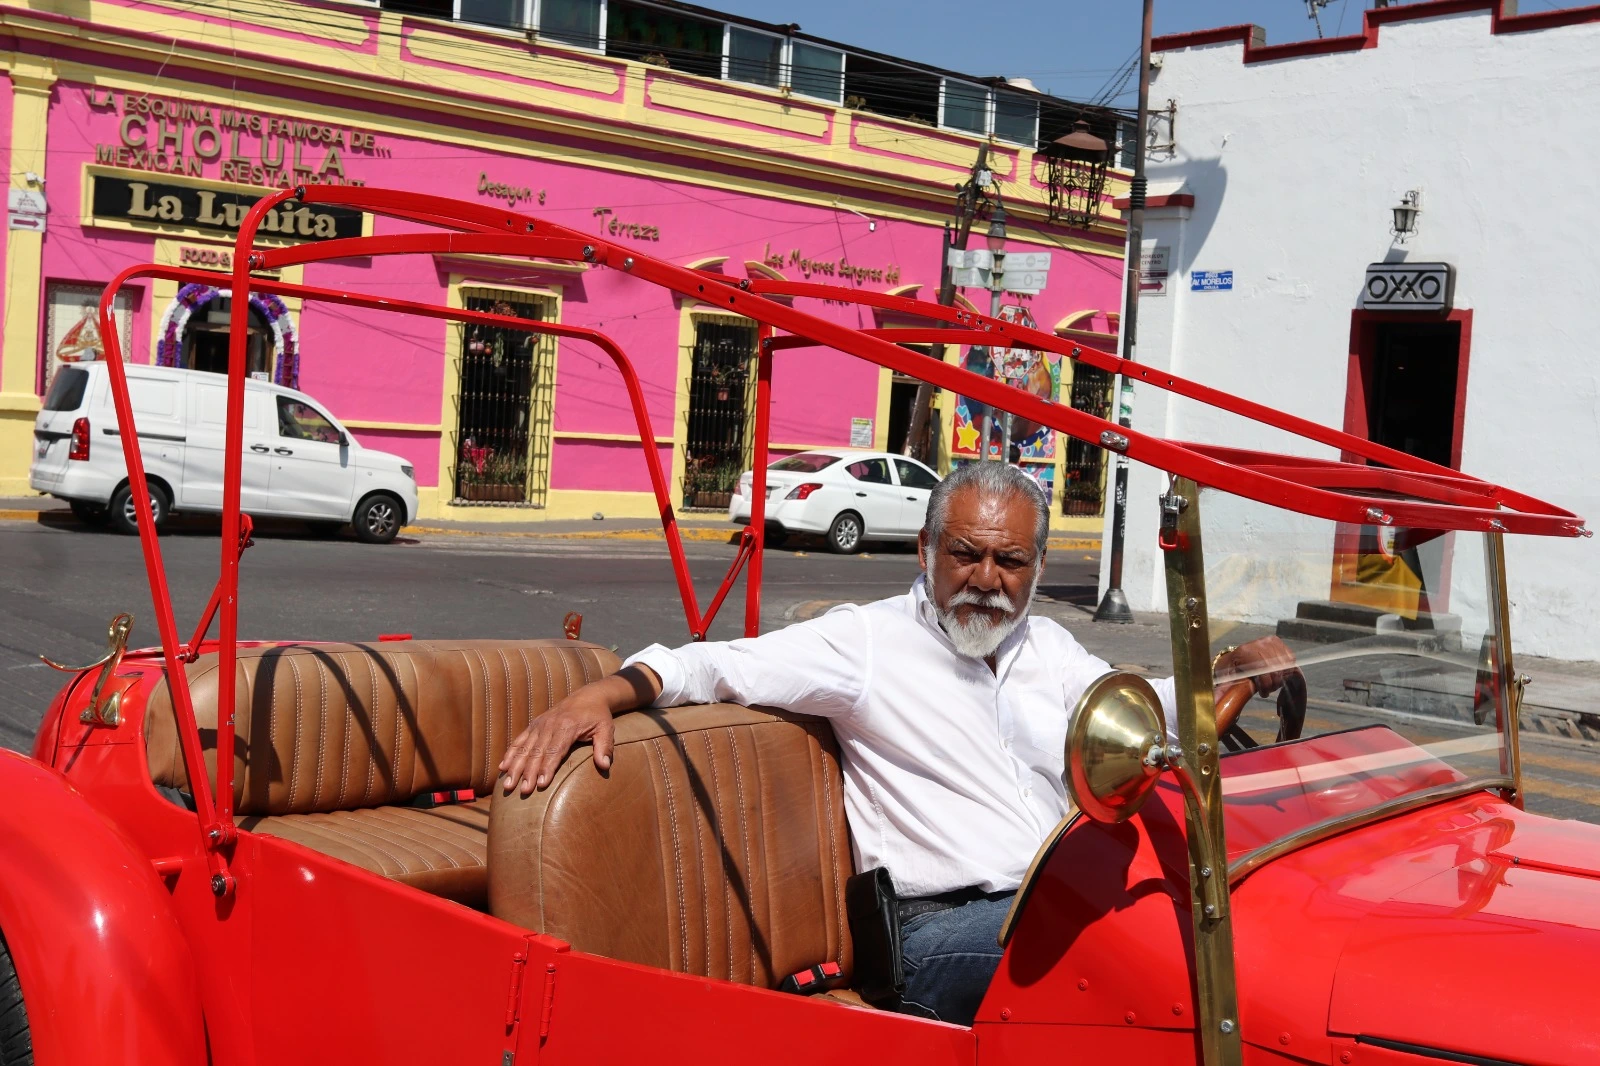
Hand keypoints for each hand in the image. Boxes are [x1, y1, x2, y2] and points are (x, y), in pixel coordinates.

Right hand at [496, 664, 661, 794]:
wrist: (588, 696)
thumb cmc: (598, 716)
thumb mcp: (607, 729)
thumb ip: (605, 747)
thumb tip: (605, 766)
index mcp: (568, 727)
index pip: (555, 750)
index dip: (547, 768)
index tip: (540, 784)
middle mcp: (550, 725)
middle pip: (537, 752)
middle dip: (528, 772)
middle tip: (523, 791)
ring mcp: (540, 725)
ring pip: (525, 748)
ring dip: (515, 767)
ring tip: (508, 785)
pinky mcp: (534, 725)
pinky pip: (519, 740)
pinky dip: (510, 754)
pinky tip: (503, 768)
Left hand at [1221, 636, 1295, 696]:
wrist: (1234, 657)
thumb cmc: (1230, 671)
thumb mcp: (1225, 681)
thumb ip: (1222, 692)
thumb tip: (1215, 703)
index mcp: (1243, 653)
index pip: (1264, 671)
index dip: (1266, 685)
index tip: (1263, 693)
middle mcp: (1257, 644)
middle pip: (1276, 669)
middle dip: (1273, 683)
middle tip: (1266, 689)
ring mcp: (1268, 641)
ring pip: (1284, 665)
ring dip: (1279, 677)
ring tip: (1270, 681)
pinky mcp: (1276, 641)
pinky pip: (1290, 659)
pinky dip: (1285, 669)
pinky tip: (1276, 673)